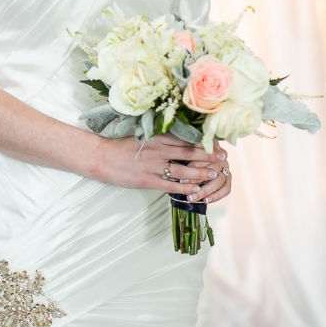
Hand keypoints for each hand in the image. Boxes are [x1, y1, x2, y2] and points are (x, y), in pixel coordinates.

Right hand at [96, 132, 230, 203]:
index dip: (202, 141)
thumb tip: (181, 137)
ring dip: (200, 172)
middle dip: (208, 155)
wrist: (103, 158)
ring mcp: (152, 165)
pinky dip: (184, 188)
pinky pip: (170, 185)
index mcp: (157, 137)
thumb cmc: (123, 147)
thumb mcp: (143, 136)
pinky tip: (195, 190)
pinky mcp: (147, 180)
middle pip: (188, 152)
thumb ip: (161, 136)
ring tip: (214, 174)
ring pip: (182, 169)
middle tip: (222, 157)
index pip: (185, 138)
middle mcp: (157, 150)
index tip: (217, 142)